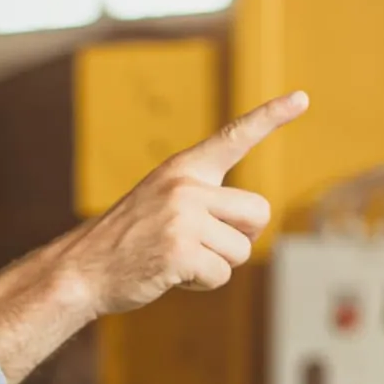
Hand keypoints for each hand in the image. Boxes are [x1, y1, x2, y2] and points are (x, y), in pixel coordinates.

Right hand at [0, 90, 309, 383]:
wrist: (81, 269)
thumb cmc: (126, 242)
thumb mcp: (162, 204)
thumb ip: (204, 203)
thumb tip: (253, 229)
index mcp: (183, 169)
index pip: (234, 137)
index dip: (271, 117)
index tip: (302, 99)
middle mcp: (185, 187)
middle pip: (258, 212)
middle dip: (243, 237)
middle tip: (209, 245)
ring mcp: (182, 218)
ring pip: (241, 251)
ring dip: (216, 265)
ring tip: (178, 260)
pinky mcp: (180, 252)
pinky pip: (220, 275)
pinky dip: (201, 284)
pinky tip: (172, 276)